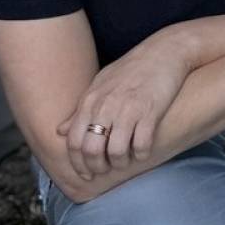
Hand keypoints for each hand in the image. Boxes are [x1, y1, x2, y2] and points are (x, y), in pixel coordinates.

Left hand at [57, 35, 192, 181]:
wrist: (164, 51)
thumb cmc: (131, 69)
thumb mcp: (99, 85)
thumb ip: (80, 110)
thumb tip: (60, 131)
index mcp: (90, 101)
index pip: (74, 141)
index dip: (77, 163)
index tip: (84, 173)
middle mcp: (106, 106)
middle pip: (92, 150)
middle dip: (96, 168)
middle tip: (103, 171)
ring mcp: (128, 109)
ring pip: (117, 151)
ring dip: (119, 163)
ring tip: (124, 163)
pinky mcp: (151, 111)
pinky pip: (142, 144)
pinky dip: (141, 154)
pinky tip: (143, 152)